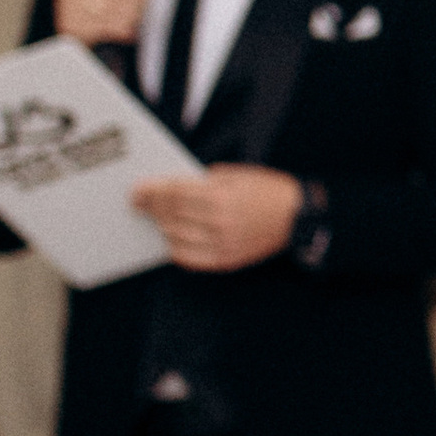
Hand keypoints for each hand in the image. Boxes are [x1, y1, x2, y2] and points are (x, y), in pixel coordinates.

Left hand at [132, 167, 302, 273]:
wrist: (298, 216)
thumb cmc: (268, 190)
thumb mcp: (236, 174)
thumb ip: (204, 181)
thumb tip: (173, 188)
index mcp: (221, 197)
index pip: (174, 194)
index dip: (152, 192)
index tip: (137, 190)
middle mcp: (219, 223)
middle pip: (172, 216)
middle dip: (151, 208)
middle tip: (138, 203)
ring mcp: (222, 245)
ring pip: (176, 238)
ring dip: (161, 227)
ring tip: (155, 219)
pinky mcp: (226, 260)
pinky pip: (190, 259)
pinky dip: (176, 249)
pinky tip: (171, 239)